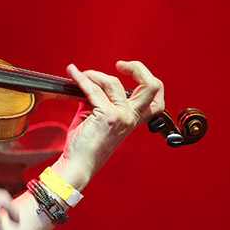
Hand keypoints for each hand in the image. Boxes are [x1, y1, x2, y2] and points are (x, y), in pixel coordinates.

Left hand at [55, 60, 164, 187]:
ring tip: (81, 75)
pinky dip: (81, 78)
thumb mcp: (95, 116)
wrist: (78, 164)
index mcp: (133, 120)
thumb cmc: (84, 144)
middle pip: (152, 86)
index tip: (129, 71)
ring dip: (94, 75)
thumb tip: (89, 81)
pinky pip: (93, 89)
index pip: (156, 100)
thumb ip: (97, 99)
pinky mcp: (107, 115)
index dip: (149, 81)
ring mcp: (122, 116)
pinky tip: (73, 73)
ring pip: (112, 82)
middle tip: (120, 64)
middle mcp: (131, 118)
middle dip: (138, 68)